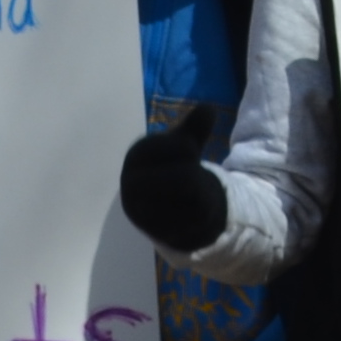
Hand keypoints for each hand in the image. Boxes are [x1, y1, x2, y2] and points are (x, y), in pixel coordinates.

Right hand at [116, 126, 228, 252]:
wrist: (165, 205)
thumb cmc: (173, 167)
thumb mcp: (184, 144)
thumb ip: (195, 127)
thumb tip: (208, 108)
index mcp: (137, 155)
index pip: (181, 147)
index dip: (191, 149)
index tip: (185, 152)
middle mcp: (132, 183)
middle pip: (186, 178)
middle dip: (196, 177)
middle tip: (187, 177)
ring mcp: (141, 210)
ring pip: (191, 203)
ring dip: (199, 199)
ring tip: (186, 195)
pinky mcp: (154, 232)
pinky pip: (192, 224)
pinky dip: (198, 218)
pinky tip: (189, 212)